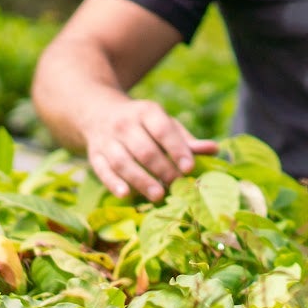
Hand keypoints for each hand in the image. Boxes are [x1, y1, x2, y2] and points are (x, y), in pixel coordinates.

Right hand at [83, 98, 217, 201]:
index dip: (177, 149)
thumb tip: (214, 150)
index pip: (163, 130)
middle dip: (162, 169)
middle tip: (178, 185)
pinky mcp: (94, 155)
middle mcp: (124, 124)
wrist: (99, 113)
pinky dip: (113, 183)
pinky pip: (102, 170)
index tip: (190, 168)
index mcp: (146, 112)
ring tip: (159, 195)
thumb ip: (186, 140)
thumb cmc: (143, 124)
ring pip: (123, 161)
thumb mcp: (164, 124)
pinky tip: (126, 195)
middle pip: (144, 149)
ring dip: (141, 180)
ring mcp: (107, 140)